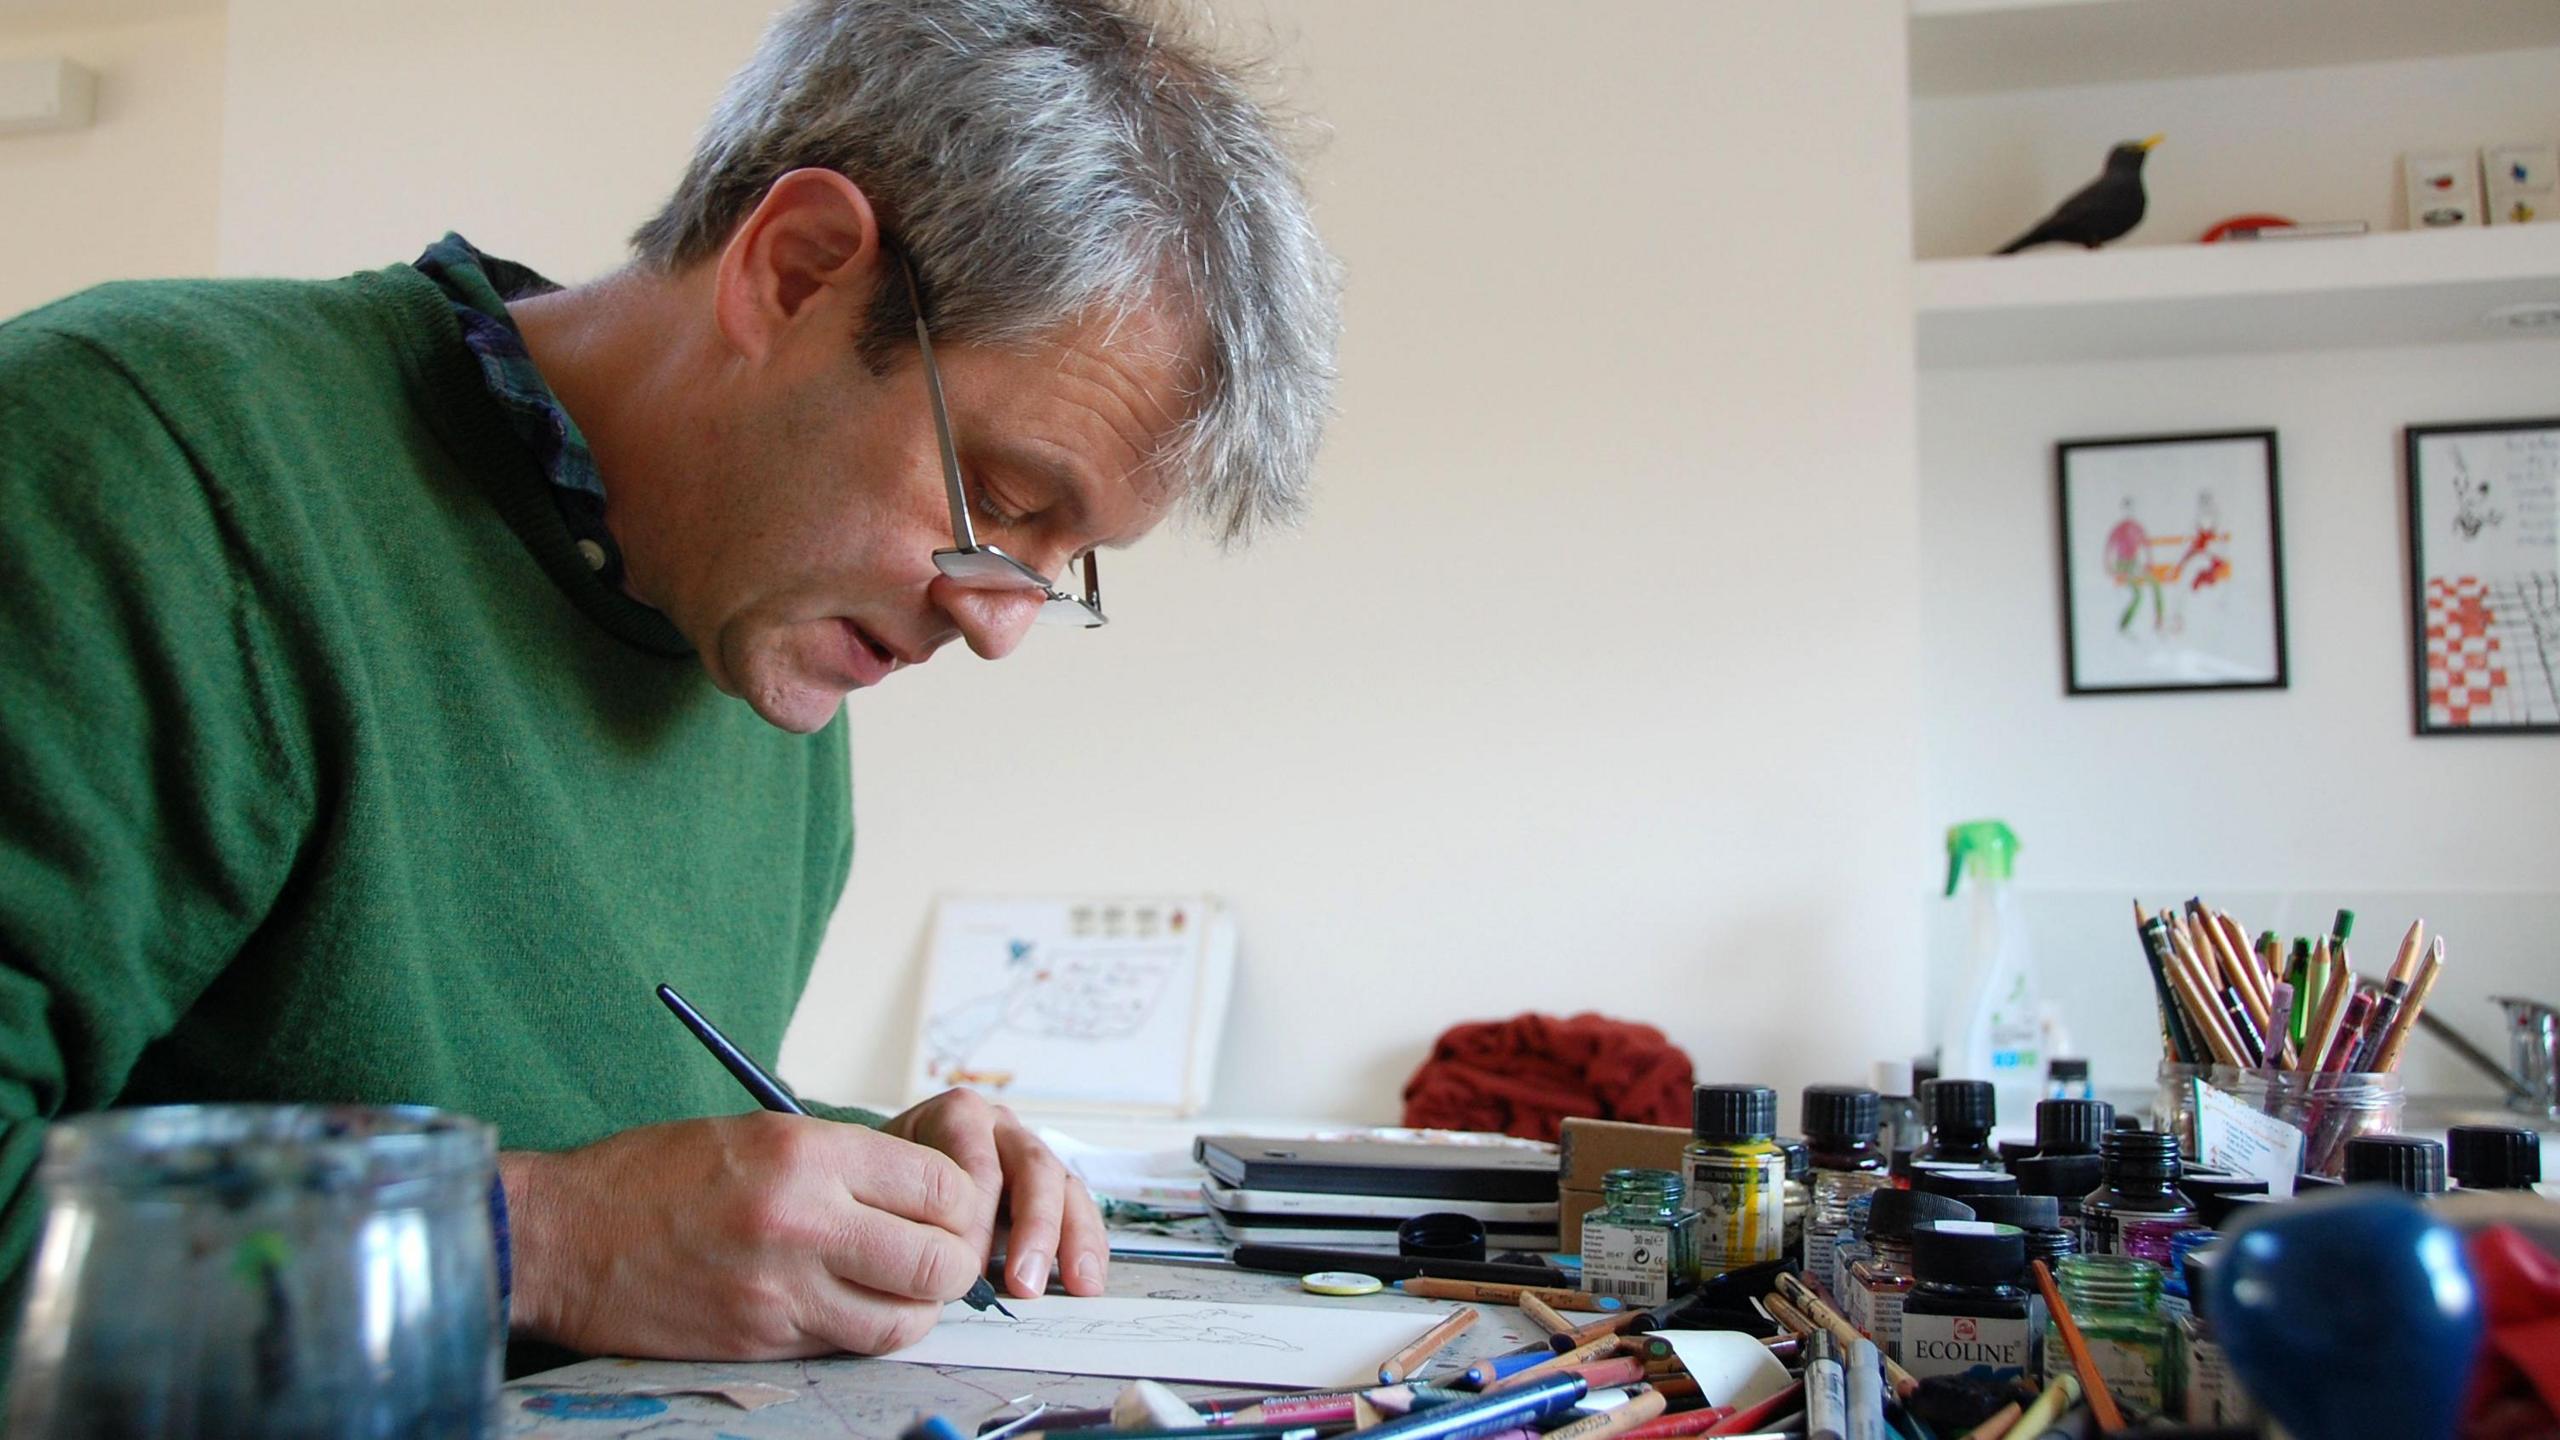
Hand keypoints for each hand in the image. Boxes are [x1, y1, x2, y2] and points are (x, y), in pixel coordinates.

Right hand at [501, 1113, 980, 1358]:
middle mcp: (805, 1222)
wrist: (558, 1237)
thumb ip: (846, 1162)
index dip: (962, 1201)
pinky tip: (845, 1304)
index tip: (952, 1205)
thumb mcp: (758, 1133)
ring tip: (896, 1286)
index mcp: (808, 1155)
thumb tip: (924, 1191)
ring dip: (914, 1307)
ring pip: (904, 1321)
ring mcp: (782, 1291)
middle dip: (953, 1261)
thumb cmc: (652, 1175)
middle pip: (939, 1262)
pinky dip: (862, 1330)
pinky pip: (846, 1345)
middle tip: (937, 1253)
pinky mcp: (760, 1341)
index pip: (941, 1187)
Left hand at [880, 1088, 1108, 1300]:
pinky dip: (1087, 1246)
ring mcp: (1031, 1155)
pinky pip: (1080, 1210)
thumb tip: (941, 1271)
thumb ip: (908, 1218)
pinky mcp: (1054, 1186)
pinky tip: (1086, 1281)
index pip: (978, 1164)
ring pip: (1064, 1187)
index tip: (965, 1268)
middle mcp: (1000, 1128)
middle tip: (1024, 1283)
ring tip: (1077, 1286)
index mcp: (958, 1116)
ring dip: (1072, 1240)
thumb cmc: (888, 1190)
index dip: (975, 1219)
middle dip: (1035, 1229)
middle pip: (1033, 1168)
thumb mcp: (887, 1190)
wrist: (891, 1182)